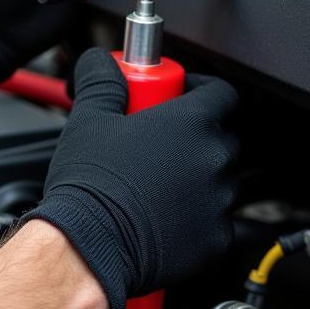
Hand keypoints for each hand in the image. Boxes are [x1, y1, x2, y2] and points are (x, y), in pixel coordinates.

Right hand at [24, 49, 237, 308]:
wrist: (88, 247)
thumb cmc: (91, 185)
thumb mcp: (89, 119)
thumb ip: (102, 80)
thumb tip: (101, 61)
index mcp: (191, 123)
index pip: (221, 93)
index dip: (200, 90)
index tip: (178, 96)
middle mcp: (214, 160)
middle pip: (220, 135)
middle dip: (195, 135)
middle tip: (158, 141)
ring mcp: (220, 203)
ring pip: (219, 178)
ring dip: (196, 176)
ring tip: (155, 182)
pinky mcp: (217, 240)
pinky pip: (215, 220)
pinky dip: (196, 217)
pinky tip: (163, 216)